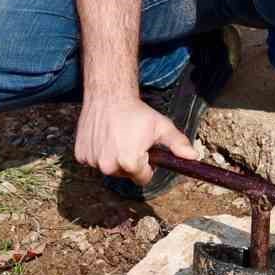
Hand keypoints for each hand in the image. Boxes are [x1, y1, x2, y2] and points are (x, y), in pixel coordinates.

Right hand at [74, 96, 195, 185]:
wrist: (108, 96)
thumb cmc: (136, 112)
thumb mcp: (161, 126)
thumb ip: (178, 144)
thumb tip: (194, 157)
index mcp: (129, 162)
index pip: (143, 178)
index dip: (147, 165)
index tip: (144, 150)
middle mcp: (108, 166)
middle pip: (125, 175)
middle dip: (130, 162)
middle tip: (130, 140)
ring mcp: (92, 162)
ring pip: (110, 168)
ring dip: (114, 158)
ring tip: (117, 136)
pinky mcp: (80, 156)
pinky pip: (94, 162)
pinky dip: (99, 153)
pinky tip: (104, 137)